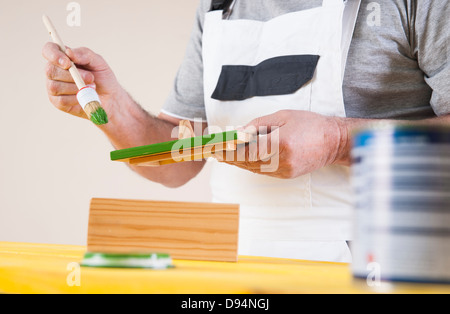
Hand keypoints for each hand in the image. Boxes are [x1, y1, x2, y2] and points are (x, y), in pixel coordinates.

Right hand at [42, 43, 123, 121]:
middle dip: (71, 75)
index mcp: (62, 58)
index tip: (67, 63)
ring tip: (91, 87)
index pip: (48, 50)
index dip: (53, 55)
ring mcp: (54, 87)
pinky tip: (84, 96)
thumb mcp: (98, 62)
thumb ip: (84, 54)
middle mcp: (55, 71)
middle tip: (91, 78)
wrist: (110, 98)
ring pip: (55, 86)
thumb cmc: (103, 78)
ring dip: (76, 87)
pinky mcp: (58, 102)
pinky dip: (75, 98)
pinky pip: (61, 100)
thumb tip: (68, 52)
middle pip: (50, 70)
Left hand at [215, 110, 347, 178]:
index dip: (229, 150)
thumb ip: (258, 125)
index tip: (216, 148)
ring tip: (224, 156)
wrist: (334, 142)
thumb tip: (239, 132)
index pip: (247, 150)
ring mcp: (284, 170)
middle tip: (215, 153)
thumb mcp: (283, 116)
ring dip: (238, 162)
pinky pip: (264, 171)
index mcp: (280, 143)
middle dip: (230, 157)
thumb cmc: (310, 125)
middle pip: (248, 161)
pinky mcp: (287, 175)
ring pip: (254, 168)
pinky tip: (242, 160)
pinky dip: (251, 165)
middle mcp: (281, 160)